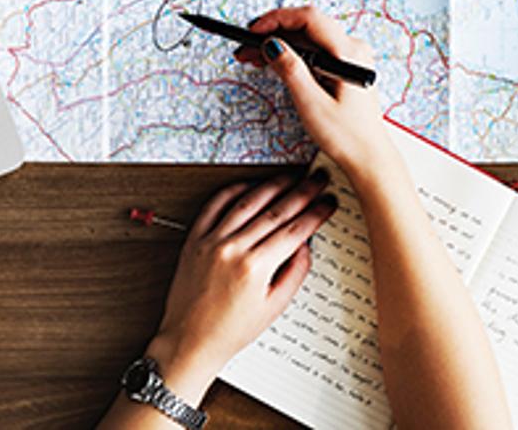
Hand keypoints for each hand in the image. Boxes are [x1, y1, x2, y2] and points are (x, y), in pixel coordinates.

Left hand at [145, 173, 337, 400]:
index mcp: (255, 268)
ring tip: (290, 177)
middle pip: (275, 211)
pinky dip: (234, 191)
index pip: (294, 230)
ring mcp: (211, 240)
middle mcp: (232, 249)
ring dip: (272, 185)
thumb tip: (305, 244)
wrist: (190, 340)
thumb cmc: (230, 331)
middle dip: (302, 193)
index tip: (328, 203)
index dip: (316, 213)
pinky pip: (215, 205)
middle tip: (317, 181)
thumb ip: (295, 273)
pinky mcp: (195, 238)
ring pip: (247, 202)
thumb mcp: (273, 307)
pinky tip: (250, 185)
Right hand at [239, 6, 400, 185]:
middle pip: (306, 27)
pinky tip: (273, 62)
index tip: (253, 31)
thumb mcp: (312, 104)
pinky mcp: (344, 67)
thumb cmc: (347, 137)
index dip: (277, 19)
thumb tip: (272, 44)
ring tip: (252, 57)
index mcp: (349, 53)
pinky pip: (315, 51)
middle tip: (245, 48)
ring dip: (280, 44)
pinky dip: (292, 54)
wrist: (368, 158)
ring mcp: (349, 57)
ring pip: (308, 39)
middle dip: (273, 33)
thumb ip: (291, 70)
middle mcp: (352, 49)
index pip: (309, 19)